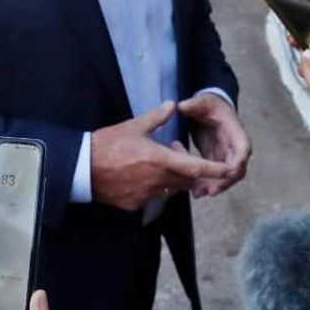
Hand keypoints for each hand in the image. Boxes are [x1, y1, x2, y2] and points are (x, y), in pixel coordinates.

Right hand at [90, 102, 234, 210]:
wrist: (81, 169)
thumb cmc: (108, 144)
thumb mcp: (134, 126)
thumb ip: (157, 117)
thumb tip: (173, 105)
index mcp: (161, 159)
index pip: (196, 167)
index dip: (214, 170)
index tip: (229, 170)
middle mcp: (158, 180)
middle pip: (186, 181)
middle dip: (190, 171)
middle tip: (177, 154)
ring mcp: (147, 195)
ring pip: (171, 189)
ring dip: (172, 178)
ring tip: (158, 161)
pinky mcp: (135, 205)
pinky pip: (153, 197)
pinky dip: (154, 187)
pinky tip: (141, 174)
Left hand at [177, 92, 250, 197]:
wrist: (209, 109)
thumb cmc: (210, 104)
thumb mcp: (203, 101)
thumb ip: (193, 104)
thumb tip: (180, 106)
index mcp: (235, 131)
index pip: (243, 149)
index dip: (238, 162)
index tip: (229, 172)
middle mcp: (234, 147)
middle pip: (237, 169)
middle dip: (225, 181)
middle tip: (210, 190)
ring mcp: (226, 156)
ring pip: (227, 177)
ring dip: (214, 186)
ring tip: (198, 193)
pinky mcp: (216, 161)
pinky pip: (215, 177)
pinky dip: (206, 184)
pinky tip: (194, 191)